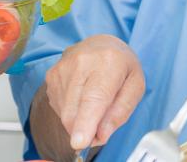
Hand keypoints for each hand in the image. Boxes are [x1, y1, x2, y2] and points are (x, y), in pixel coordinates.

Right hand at [44, 34, 144, 150]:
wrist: (101, 44)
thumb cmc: (121, 66)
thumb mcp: (135, 87)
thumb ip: (121, 112)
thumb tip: (102, 135)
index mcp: (108, 62)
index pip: (94, 98)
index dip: (86, 123)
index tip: (80, 142)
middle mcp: (81, 62)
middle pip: (75, 111)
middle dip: (86, 131)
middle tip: (100, 129)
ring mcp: (62, 68)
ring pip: (65, 114)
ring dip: (79, 122)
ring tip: (94, 105)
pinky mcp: (51, 76)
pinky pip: (59, 109)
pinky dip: (71, 113)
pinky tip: (82, 98)